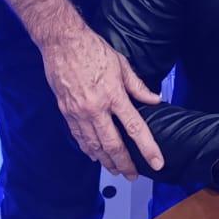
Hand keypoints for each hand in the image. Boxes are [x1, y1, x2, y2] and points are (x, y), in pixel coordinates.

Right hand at [40, 23, 162, 179]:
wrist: (62, 43)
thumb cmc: (93, 49)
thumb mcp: (121, 64)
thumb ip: (138, 86)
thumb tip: (155, 100)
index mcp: (113, 95)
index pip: (135, 128)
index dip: (147, 148)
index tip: (157, 162)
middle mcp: (96, 108)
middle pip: (113, 145)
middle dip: (125, 164)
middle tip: (133, 175)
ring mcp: (79, 112)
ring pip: (94, 145)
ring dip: (106, 161)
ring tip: (115, 170)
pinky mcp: (66, 112)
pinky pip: (79, 136)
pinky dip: (88, 149)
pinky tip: (94, 156)